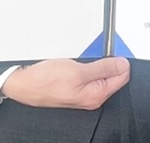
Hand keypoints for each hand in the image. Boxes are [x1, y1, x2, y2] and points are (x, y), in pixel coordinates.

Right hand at [1, 57, 130, 109]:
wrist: (26, 84)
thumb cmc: (46, 81)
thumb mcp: (78, 71)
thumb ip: (103, 68)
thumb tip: (122, 65)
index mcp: (96, 95)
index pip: (122, 77)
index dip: (121, 62)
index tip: (115, 52)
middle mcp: (92, 96)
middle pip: (113, 75)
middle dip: (109, 62)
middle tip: (96, 54)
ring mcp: (84, 92)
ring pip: (101, 73)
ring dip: (97, 62)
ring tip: (85, 57)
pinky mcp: (76, 86)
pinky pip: (90, 74)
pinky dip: (89, 65)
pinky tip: (80, 60)